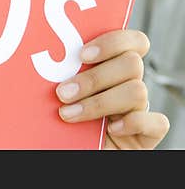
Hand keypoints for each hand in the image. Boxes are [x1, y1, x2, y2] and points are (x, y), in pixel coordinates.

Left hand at [54, 28, 169, 148]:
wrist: (62, 148)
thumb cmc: (54, 120)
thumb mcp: (50, 92)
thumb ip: (53, 72)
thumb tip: (31, 57)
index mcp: (110, 67)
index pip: (131, 41)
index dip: (111, 41)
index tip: (81, 54)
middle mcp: (127, 84)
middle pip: (131, 63)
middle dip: (93, 78)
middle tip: (62, 92)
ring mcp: (138, 109)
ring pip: (138, 91)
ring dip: (99, 102)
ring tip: (67, 114)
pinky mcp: (147, 135)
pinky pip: (157, 122)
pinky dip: (132, 123)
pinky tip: (110, 129)